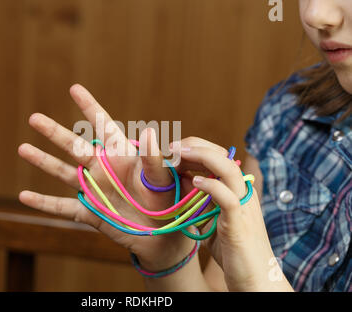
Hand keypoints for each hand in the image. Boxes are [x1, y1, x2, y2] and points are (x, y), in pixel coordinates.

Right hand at [18, 84, 195, 271]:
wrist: (161, 233)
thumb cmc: (166, 199)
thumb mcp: (162, 178)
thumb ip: (153, 158)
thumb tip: (149, 131)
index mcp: (121, 154)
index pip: (103, 125)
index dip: (89, 107)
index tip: (75, 88)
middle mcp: (102, 168)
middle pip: (74, 146)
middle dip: (54, 132)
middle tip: (34, 118)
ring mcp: (93, 189)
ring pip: (63, 172)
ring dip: (43, 161)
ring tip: (22, 148)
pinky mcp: (89, 212)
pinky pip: (62, 207)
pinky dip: (43, 203)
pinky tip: (24, 196)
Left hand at [171, 137, 292, 290]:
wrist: (255, 279)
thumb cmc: (233, 251)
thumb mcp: (211, 221)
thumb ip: (201, 204)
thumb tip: (183, 186)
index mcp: (237, 190)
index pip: (219, 157)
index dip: (196, 149)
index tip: (172, 151)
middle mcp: (243, 193)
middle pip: (223, 156)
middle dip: (195, 146)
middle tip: (171, 146)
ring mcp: (244, 206)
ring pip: (229, 170)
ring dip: (202, 157)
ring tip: (179, 154)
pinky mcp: (240, 223)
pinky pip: (228, 198)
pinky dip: (211, 186)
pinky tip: (194, 181)